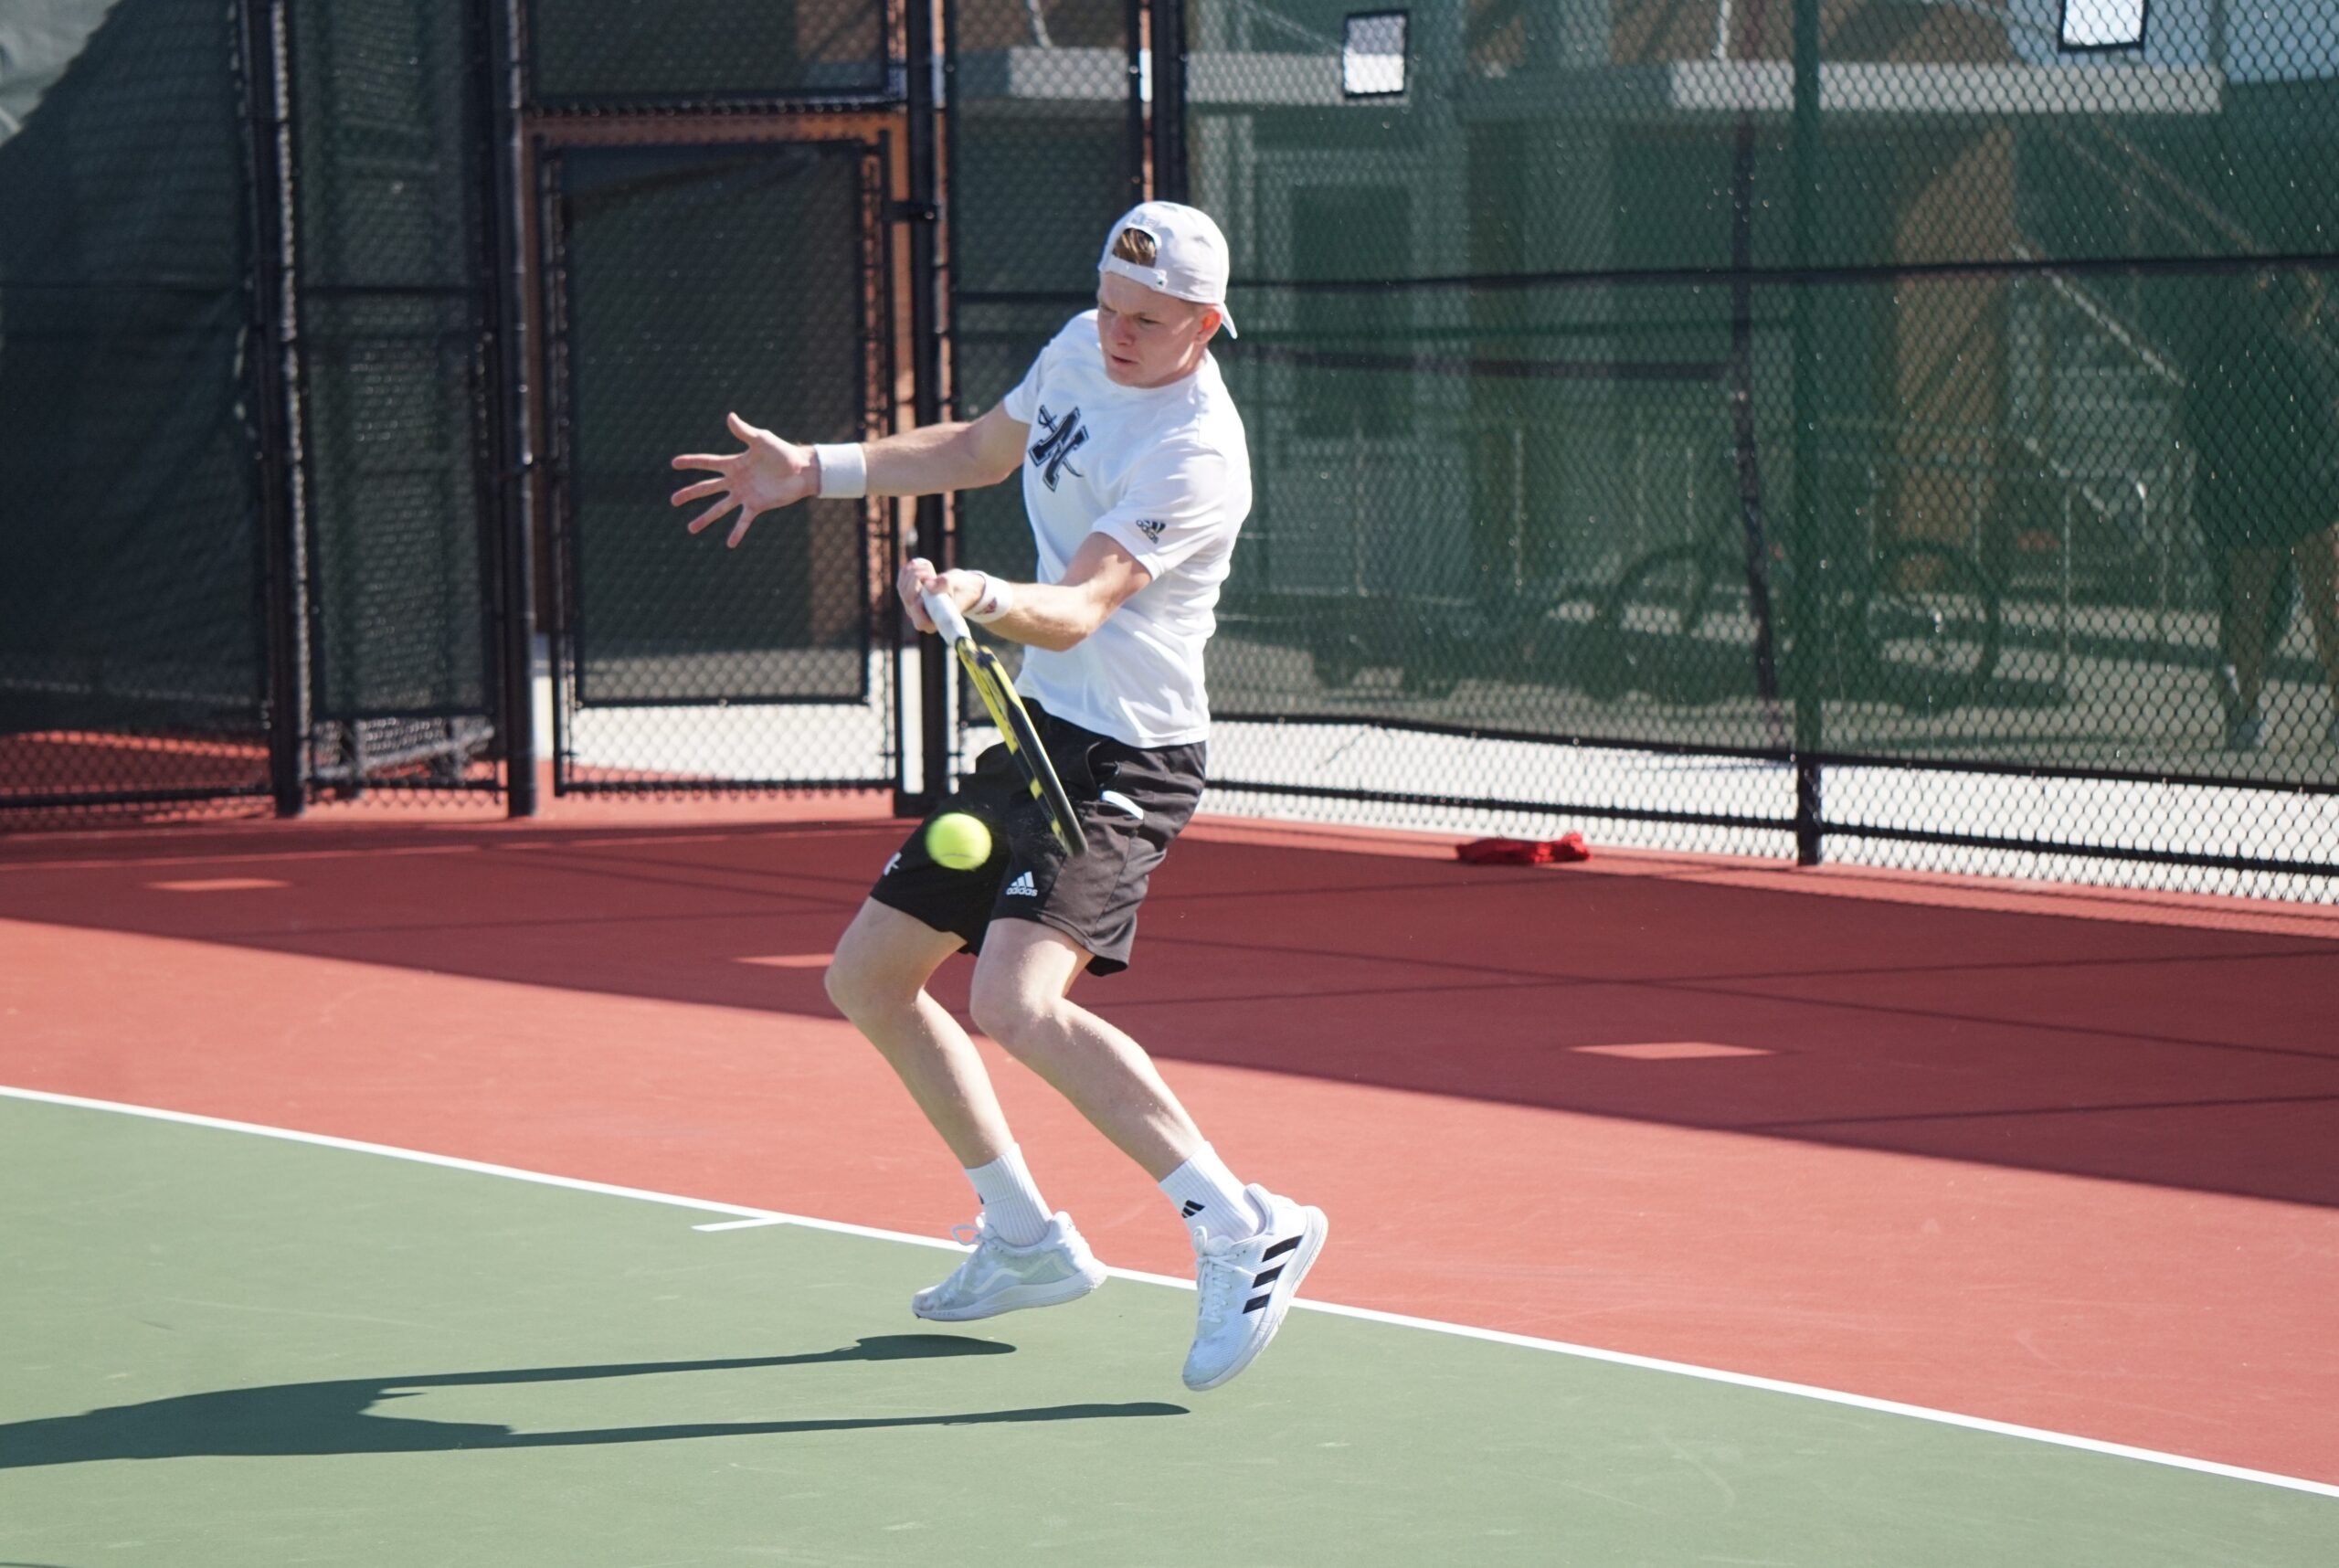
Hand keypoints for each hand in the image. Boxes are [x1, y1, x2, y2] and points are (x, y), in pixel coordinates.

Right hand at [669, 413, 815, 548]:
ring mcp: (744, 494)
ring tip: (691, 529)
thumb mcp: (761, 439)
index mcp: (734, 463)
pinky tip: (730, 543)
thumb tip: (729, 416)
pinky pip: (743, 520)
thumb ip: (744, 431)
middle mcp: (735, 481)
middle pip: (707, 488)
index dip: (691, 462)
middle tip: (673, 501)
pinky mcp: (756, 505)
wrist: (801, 470)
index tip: (674, 463)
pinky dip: (737, 532)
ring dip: (705, 518)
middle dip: (690, 494)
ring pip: (720, 508)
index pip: (708, 462)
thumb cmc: (782, 452)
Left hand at [896, 559, 984, 633]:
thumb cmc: (963, 589)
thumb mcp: (957, 585)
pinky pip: (901, 581)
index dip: (919, 605)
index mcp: (935, 622)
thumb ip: (945, 585)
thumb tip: (928, 585)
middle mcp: (921, 617)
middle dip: (917, 578)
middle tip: (930, 569)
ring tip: (928, 565)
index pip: (920, 621)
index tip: (928, 586)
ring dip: (913, 571)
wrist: (961, 586)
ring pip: (902, 587)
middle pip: (908, 598)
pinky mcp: (908, 594)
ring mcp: (912, 606)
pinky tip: (919, 563)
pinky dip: (909, 569)